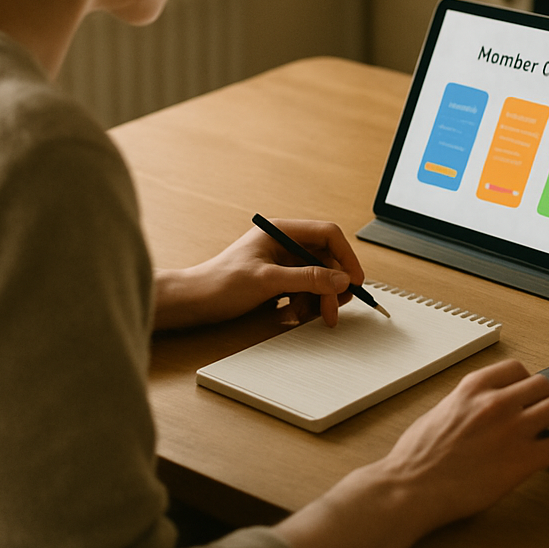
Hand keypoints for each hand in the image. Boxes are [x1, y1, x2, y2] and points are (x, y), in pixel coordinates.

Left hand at [152, 218, 365, 329]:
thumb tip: (340, 279)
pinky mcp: (277, 280)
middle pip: (325, 260)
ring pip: (316, 278)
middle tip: (333, 310)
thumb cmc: (220, 283)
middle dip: (331, 286)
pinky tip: (292, 316)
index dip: (345, 256)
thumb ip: (307, 278)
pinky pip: (304, 290)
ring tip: (306, 316)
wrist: (194, 302)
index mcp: (281, 231)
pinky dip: (304, 305)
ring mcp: (281, 262)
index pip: (327, 234)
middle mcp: (284, 243)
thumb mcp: (267, 280)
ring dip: (317, 299)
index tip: (354, 280)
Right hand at [380, 359, 548, 527]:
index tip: (535, 388)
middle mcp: (496, 401)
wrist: (413, 486)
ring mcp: (512, 429)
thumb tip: (476, 409)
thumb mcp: (439, 412)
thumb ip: (464, 404)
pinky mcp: (523, 460)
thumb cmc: (418, 456)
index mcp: (472, 387)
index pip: (514, 368)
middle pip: (542, 384)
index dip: (530, 379)